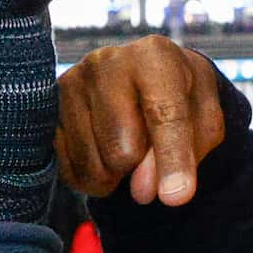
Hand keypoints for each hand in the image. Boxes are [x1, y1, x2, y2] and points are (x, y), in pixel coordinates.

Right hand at [57, 36, 228, 204]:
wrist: (142, 76)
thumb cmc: (180, 99)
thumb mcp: (204, 121)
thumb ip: (187, 153)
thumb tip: (143, 190)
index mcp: (154, 55)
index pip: (164, 114)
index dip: (172, 160)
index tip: (177, 196)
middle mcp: (106, 63)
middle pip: (122, 151)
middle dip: (140, 166)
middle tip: (146, 148)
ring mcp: (71, 85)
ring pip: (94, 167)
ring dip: (116, 175)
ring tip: (125, 149)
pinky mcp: (48, 111)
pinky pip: (69, 171)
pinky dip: (91, 176)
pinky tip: (102, 152)